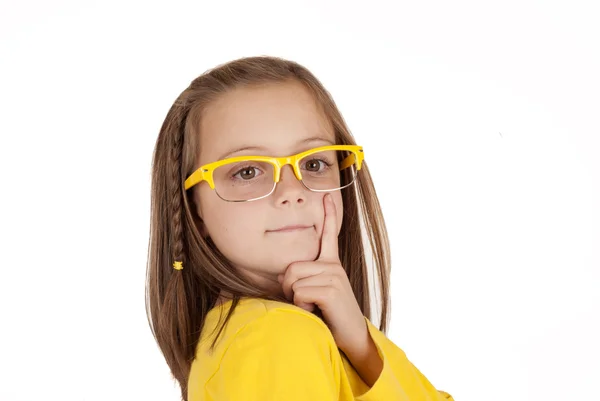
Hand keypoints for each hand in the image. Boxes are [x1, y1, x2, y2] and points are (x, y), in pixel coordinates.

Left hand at [277, 193, 367, 355]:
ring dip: (295, 299)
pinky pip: (299, 292)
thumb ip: (303, 280)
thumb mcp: (315, 294)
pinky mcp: (331, 289)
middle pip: (290, 267)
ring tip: (313, 308)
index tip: (327, 195)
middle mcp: (334, 266)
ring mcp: (334, 275)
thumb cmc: (329, 317)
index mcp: (332, 264)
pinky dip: (302, 307)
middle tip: (306, 302)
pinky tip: (317, 312)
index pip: (329, 235)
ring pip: (292, 280)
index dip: (328, 214)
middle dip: (288, 288)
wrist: (351, 338)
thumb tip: (279, 274)